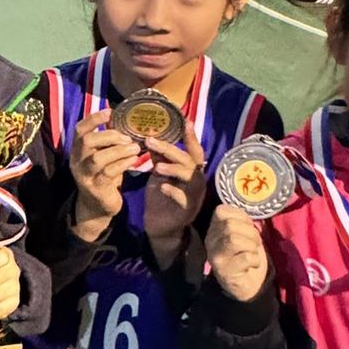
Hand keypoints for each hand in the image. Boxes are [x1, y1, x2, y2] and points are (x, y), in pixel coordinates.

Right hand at [69, 109, 136, 240]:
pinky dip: (123, 164)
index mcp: (78, 151)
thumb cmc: (104, 177)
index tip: (110, 112)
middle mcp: (77, 162)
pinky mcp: (95, 189)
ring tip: (134, 148)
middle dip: (109, 135)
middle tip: (127, 138)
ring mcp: (85, 176)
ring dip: (119, 150)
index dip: (94, 118)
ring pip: (98, 158)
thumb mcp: (103, 157)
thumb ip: (108, 142)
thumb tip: (124, 121)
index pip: (79, 130)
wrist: (97, 208)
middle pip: (87, 141)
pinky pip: (108, 173)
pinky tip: (133, 161)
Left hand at [143, 112, 206, 250]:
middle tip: (151, 141)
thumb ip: (159, 158)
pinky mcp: (187, 211)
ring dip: (174, 169)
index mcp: (191, 171)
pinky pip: (183, 199)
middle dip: (171, 150)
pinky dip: (173, 191)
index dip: (192, 137)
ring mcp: (194, 196)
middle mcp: (196, 181)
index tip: (186, 121)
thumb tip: (151, 137)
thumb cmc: (161, 197)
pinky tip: (162, 188)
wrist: (160, 227)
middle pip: (189, 161)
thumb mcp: (159, 175)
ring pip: (190, 178)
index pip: (194, 151)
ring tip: (157, 167)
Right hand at [205, 205, 269, 300]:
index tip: (248, 226)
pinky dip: (255, 260)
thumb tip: (247, 215)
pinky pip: (245, 258)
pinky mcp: (225, 272)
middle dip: (250, 232)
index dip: (240, 216)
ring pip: (234, 240)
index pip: (221, 211)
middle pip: (230, 225)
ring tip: (253, 252)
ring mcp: (215, 257)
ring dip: (252, 246)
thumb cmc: (246, 253)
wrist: (247, 283)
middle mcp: (210, 241)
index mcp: (214, 228)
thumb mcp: (243, 233)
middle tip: (255, 242)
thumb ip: (242, 221)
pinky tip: (252, 264)